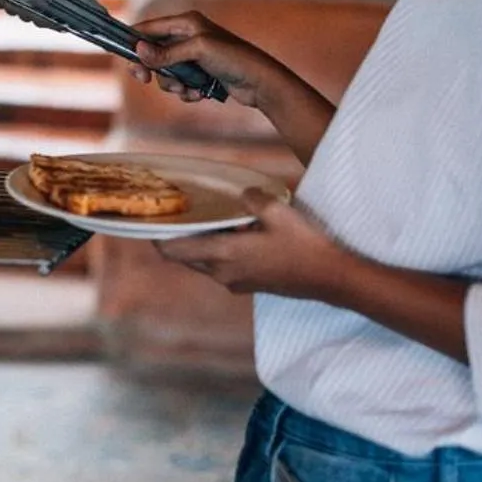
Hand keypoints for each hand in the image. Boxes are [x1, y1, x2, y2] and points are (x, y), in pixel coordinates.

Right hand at [129, 10, 283, 109]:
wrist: (261, 82)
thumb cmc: (234, 58)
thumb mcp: (198, 51)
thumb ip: (167, 52)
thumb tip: (138, 49)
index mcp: (186, 22)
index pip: (149, 27)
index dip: (133, 40)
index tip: (121, 55)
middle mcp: (188, 36)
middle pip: (153, 52)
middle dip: (152, 68)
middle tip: (144, 79)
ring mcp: (193, 57)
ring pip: (166, 72)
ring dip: (173, 84)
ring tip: (187, 89)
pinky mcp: (200, 74)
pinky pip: (180, 84)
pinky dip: (186, 91)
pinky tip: (198, 94)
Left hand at [152, 189, 353, 301]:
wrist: (330, 278)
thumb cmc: (304, 245)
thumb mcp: (278, 211)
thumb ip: (252, 200)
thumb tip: (241, 195)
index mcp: (224, 255)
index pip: (174, 250)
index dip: (157, 236)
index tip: (151, 220)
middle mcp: (223, 274)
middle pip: (184, 257)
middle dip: (178, 237)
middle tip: (180, 214)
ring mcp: (235, 283)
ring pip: (203, 263)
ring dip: (200, 245)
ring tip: (211, 220)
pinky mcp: (248, 286)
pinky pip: (221, 268)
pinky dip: (218, 252)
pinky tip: (236, 234)